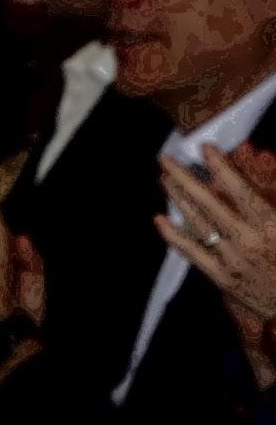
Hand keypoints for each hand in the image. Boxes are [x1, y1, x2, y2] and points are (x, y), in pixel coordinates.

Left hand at [155, 138, 275, 387]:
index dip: (220, 167)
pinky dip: (174, 236)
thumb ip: (272, 190)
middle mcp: (247, 241)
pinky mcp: (220, 276)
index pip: (240, 189)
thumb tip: (259, 158)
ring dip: (178, 199)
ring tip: (164, 178)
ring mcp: (231, 260)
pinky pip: (192, 252)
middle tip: (165, 159)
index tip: (204, 147)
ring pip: (197, 223)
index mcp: (270, 224)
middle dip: (185, 178)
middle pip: (209, 203)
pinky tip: (160, 219)